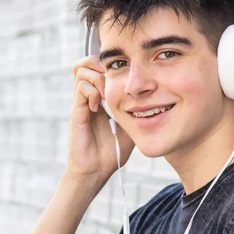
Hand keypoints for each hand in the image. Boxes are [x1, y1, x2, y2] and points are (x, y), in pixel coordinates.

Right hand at [67, 55, 134, 183]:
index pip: (99, 68)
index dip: (110, 65)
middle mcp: (88, 97)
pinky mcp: (76, 112)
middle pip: (86, 63)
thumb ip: (139, 111)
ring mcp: (81, 103)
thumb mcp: (133, 126)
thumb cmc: (113, 151)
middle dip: (101, 63)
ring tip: (106, 92)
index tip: (125, 75)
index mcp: (100, 98)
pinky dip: (92, 91)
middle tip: (113, 78)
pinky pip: (81, 88)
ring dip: (97, 76)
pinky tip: (99, 106)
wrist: (96, 170)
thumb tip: (157, 100)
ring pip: (81, 70)